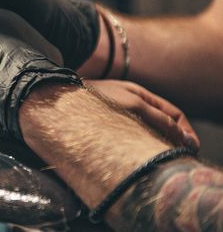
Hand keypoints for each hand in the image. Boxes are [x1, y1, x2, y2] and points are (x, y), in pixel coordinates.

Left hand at [84, 79, 199, 150]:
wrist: (62, 98)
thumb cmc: (97, 98)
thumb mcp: (132, 104)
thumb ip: (157, 117)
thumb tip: (181, 134)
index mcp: (141, 95)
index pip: (173, 113)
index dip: (185, 130)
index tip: (191, 148)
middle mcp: (133, 104)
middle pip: (162, 123)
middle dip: (173, 139)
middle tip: (179, 157)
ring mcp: (120, 115)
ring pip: (147, 131)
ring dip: (156, 143)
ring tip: (159, 158)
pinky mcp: (108, 126)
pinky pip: (131, 137)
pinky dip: (139, 145)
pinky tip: (137, 155)